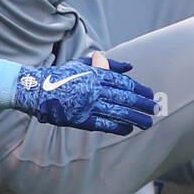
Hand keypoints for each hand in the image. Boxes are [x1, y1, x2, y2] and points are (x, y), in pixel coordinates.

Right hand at [13, 57, 155, 135]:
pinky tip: (128, 129)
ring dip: (135, 118)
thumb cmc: (61, 76)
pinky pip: (104, 124)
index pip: (122, 82)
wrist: (37, 90)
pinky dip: (117, 127)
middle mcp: (93, 89)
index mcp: (94, 74)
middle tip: (155, 108)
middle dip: (142, 104)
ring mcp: (88, 105)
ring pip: (117, 112)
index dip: (138, 89)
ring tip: (147, 123)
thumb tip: (129, 66)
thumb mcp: (82, 64)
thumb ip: (106, 64)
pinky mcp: (81, 120)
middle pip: (124, 97)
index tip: (149, 94)